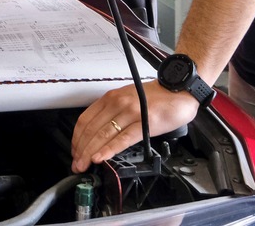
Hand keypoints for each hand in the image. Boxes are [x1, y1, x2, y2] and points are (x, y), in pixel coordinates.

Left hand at [70, 82, 200, 171]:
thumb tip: (98, 134)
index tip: (75, 151)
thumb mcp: (127, 99)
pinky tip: (101, 158)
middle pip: (91, 129)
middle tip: (77, 163)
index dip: (77, 138)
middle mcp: (117, 103)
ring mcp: (131, 112)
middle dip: (81, 149)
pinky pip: (123, 138)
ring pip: (103, 134)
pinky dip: (109, 149)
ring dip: (90, 152)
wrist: (179, 90)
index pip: (85, 119)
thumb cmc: (156, 97)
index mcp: (110, 98)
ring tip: (84, 164)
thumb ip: (112, 113)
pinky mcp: (145, 122)